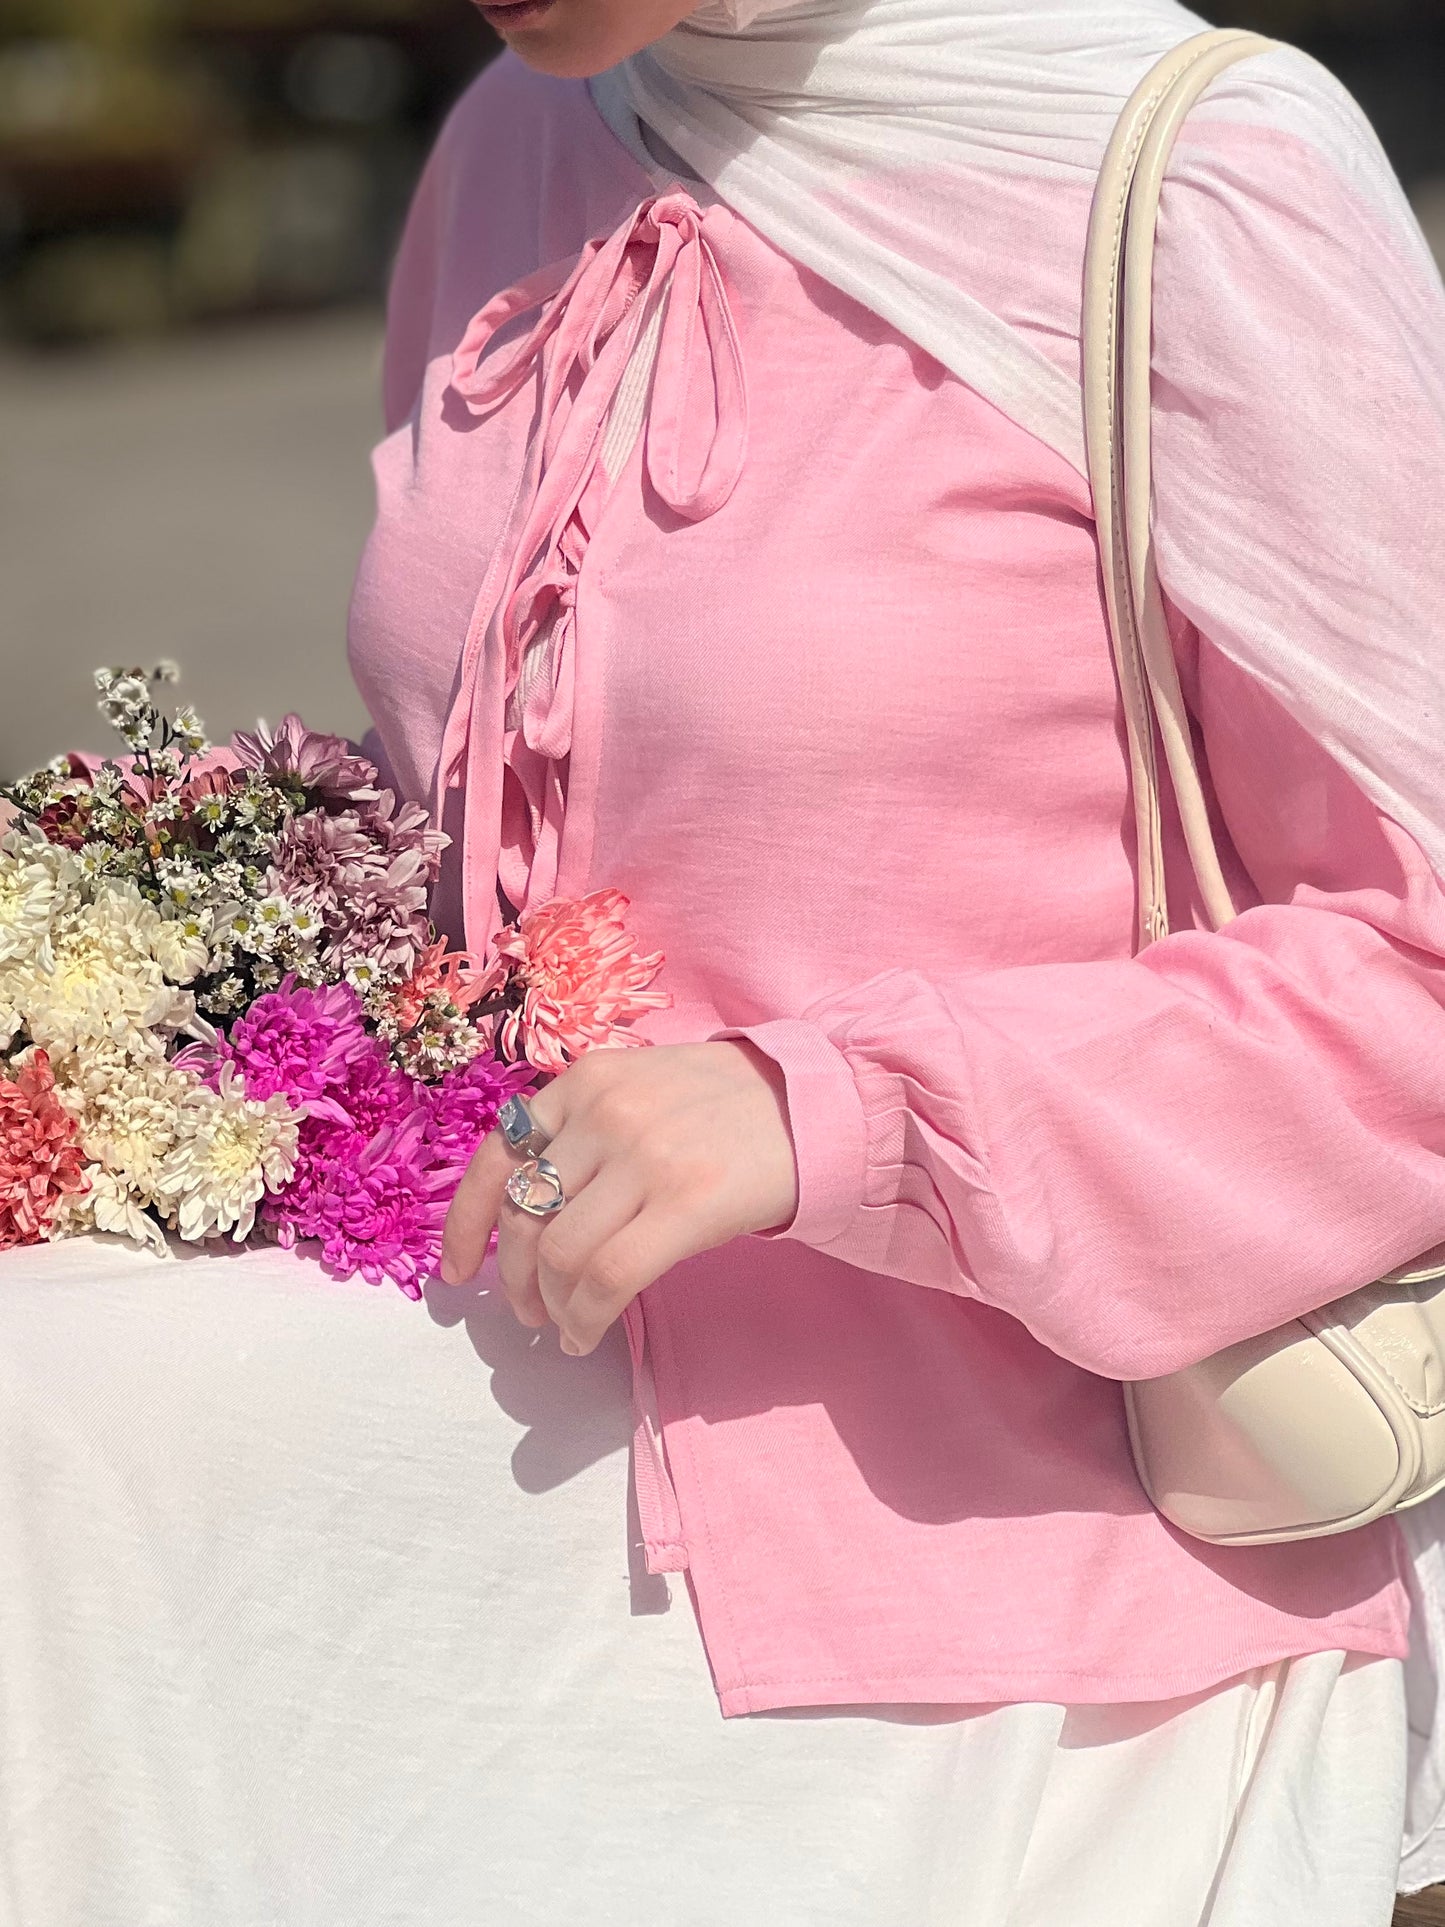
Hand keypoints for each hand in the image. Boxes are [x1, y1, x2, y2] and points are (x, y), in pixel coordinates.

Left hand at [440, 1041, 798, 1353]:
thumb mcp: (639, 1089)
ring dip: (551, 1305)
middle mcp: (604, 1112)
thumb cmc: (725, 1106)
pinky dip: (585, 1318)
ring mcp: (643, 1156)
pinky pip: (607, 1277)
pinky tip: (588, 1334)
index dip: (466, 1224)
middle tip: (528, 1311)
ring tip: (565, 1324)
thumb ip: (581, 1131)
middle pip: (525, 1215)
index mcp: (584, 1081)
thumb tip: (528, 1215)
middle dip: (514, 1279)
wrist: (814, 1105)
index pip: (496, 1156)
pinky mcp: (684, 1202)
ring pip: (558, 1253)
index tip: (459, 1273)